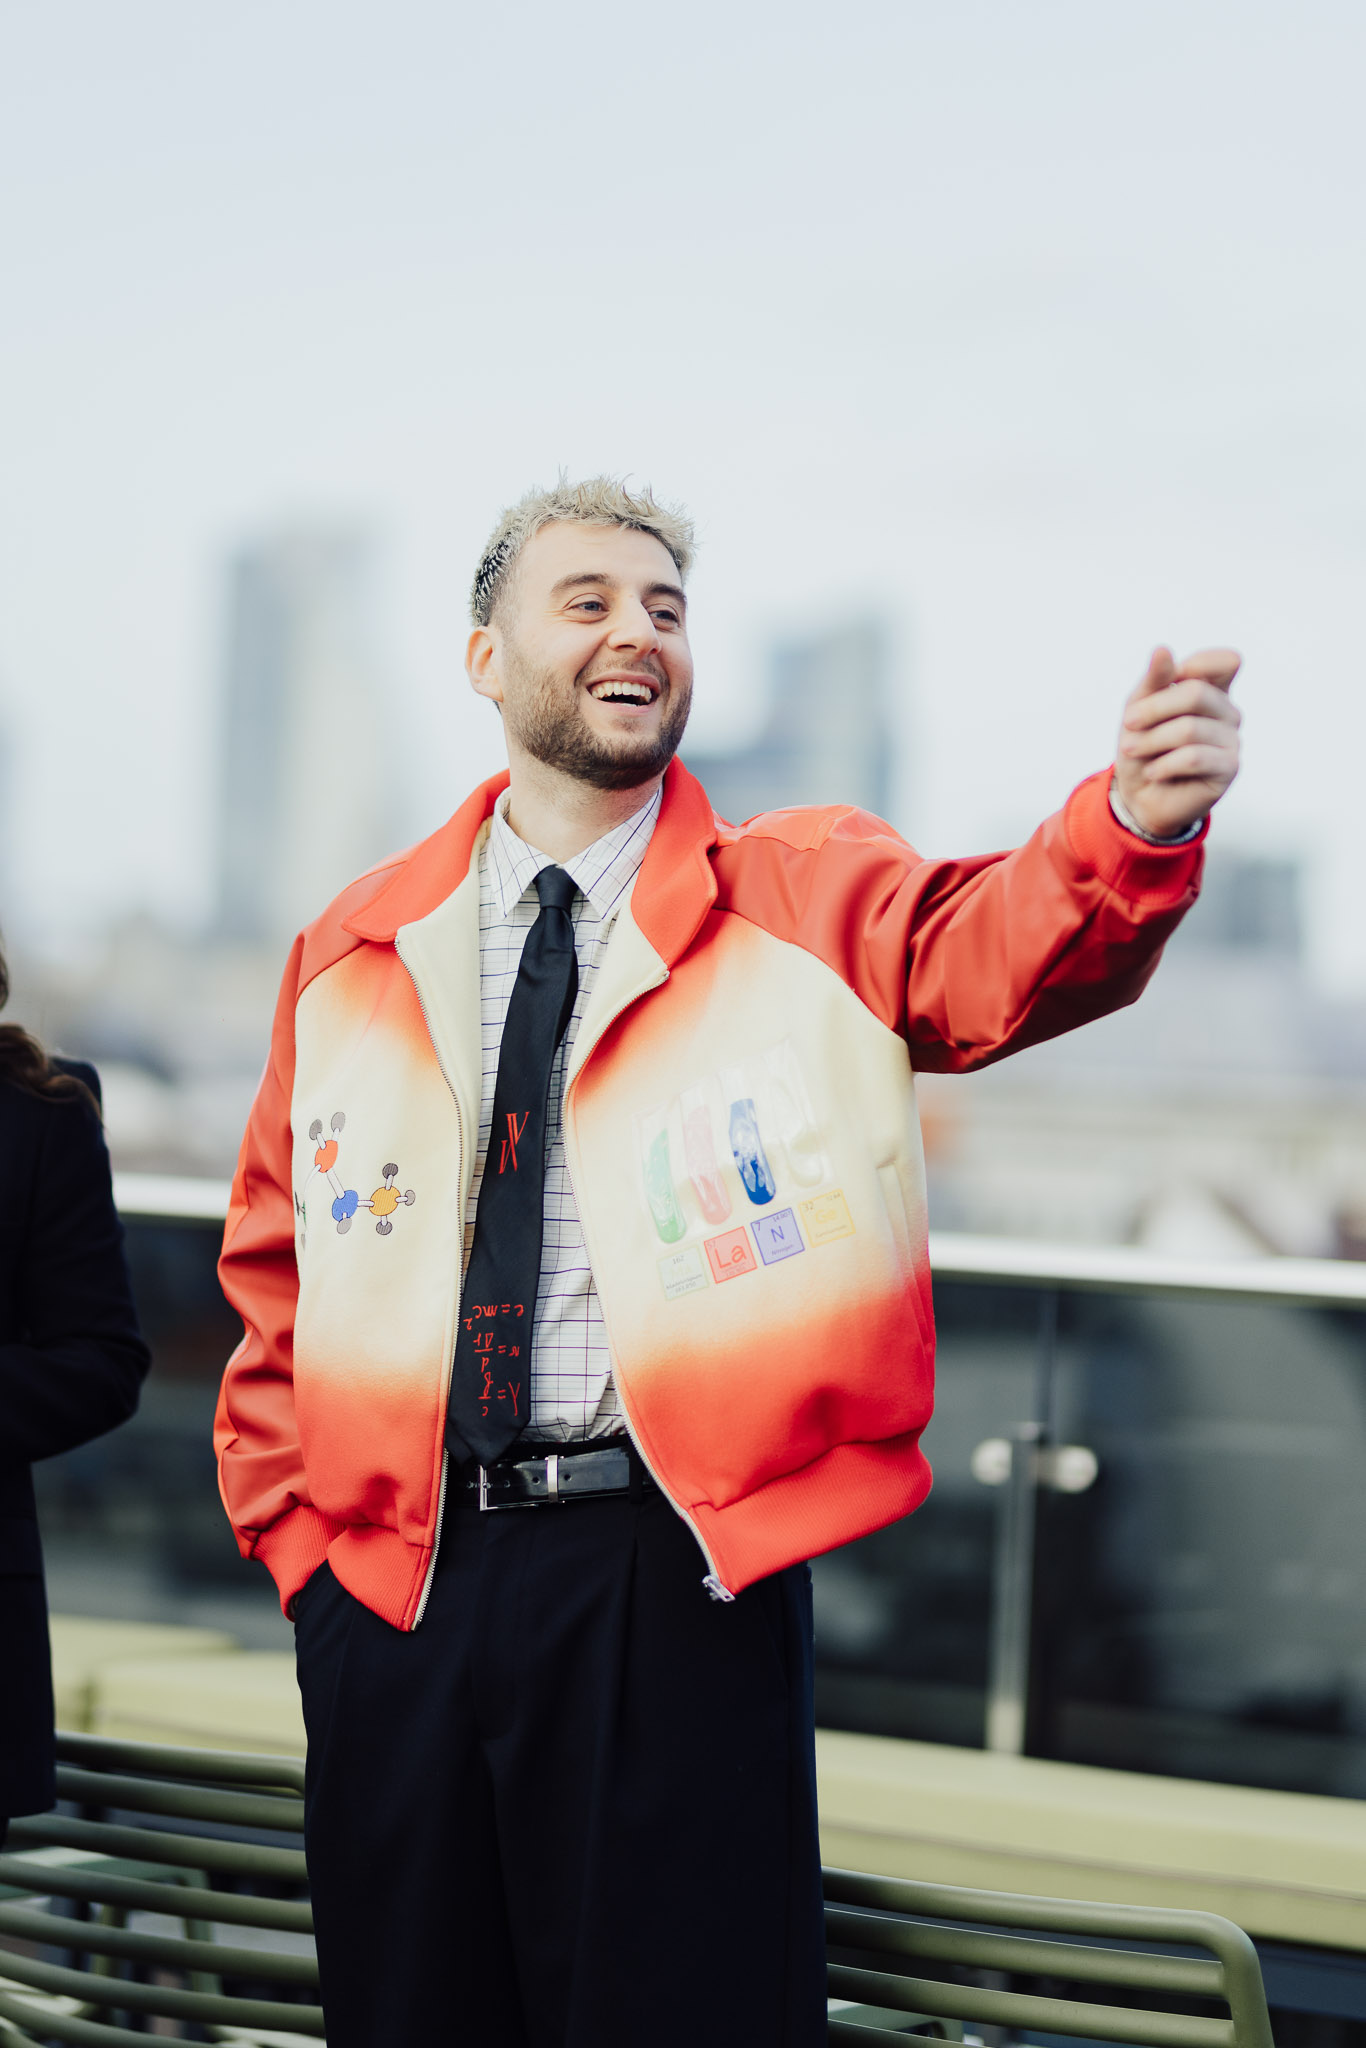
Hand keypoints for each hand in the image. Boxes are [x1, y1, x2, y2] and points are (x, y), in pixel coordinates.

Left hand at [1114, 646, 1240, 838]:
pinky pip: (1194, 757)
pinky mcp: (1229, 768)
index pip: (1226, 661)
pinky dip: (1164, 764)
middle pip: (1196, 693)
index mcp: (1212, 691)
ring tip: (1133, 751)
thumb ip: (1153, 681)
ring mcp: (1232, 740)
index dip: (1194, 666)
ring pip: (1190, 728)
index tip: (1163, 684)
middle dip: (1153, 709)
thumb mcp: (1138, 709)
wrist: (1139, 797)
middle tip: (1127, 724)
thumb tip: (1162, 650)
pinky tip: (1153, 772)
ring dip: (1151, 740)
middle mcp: (1228, 713)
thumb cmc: (1142, 747)